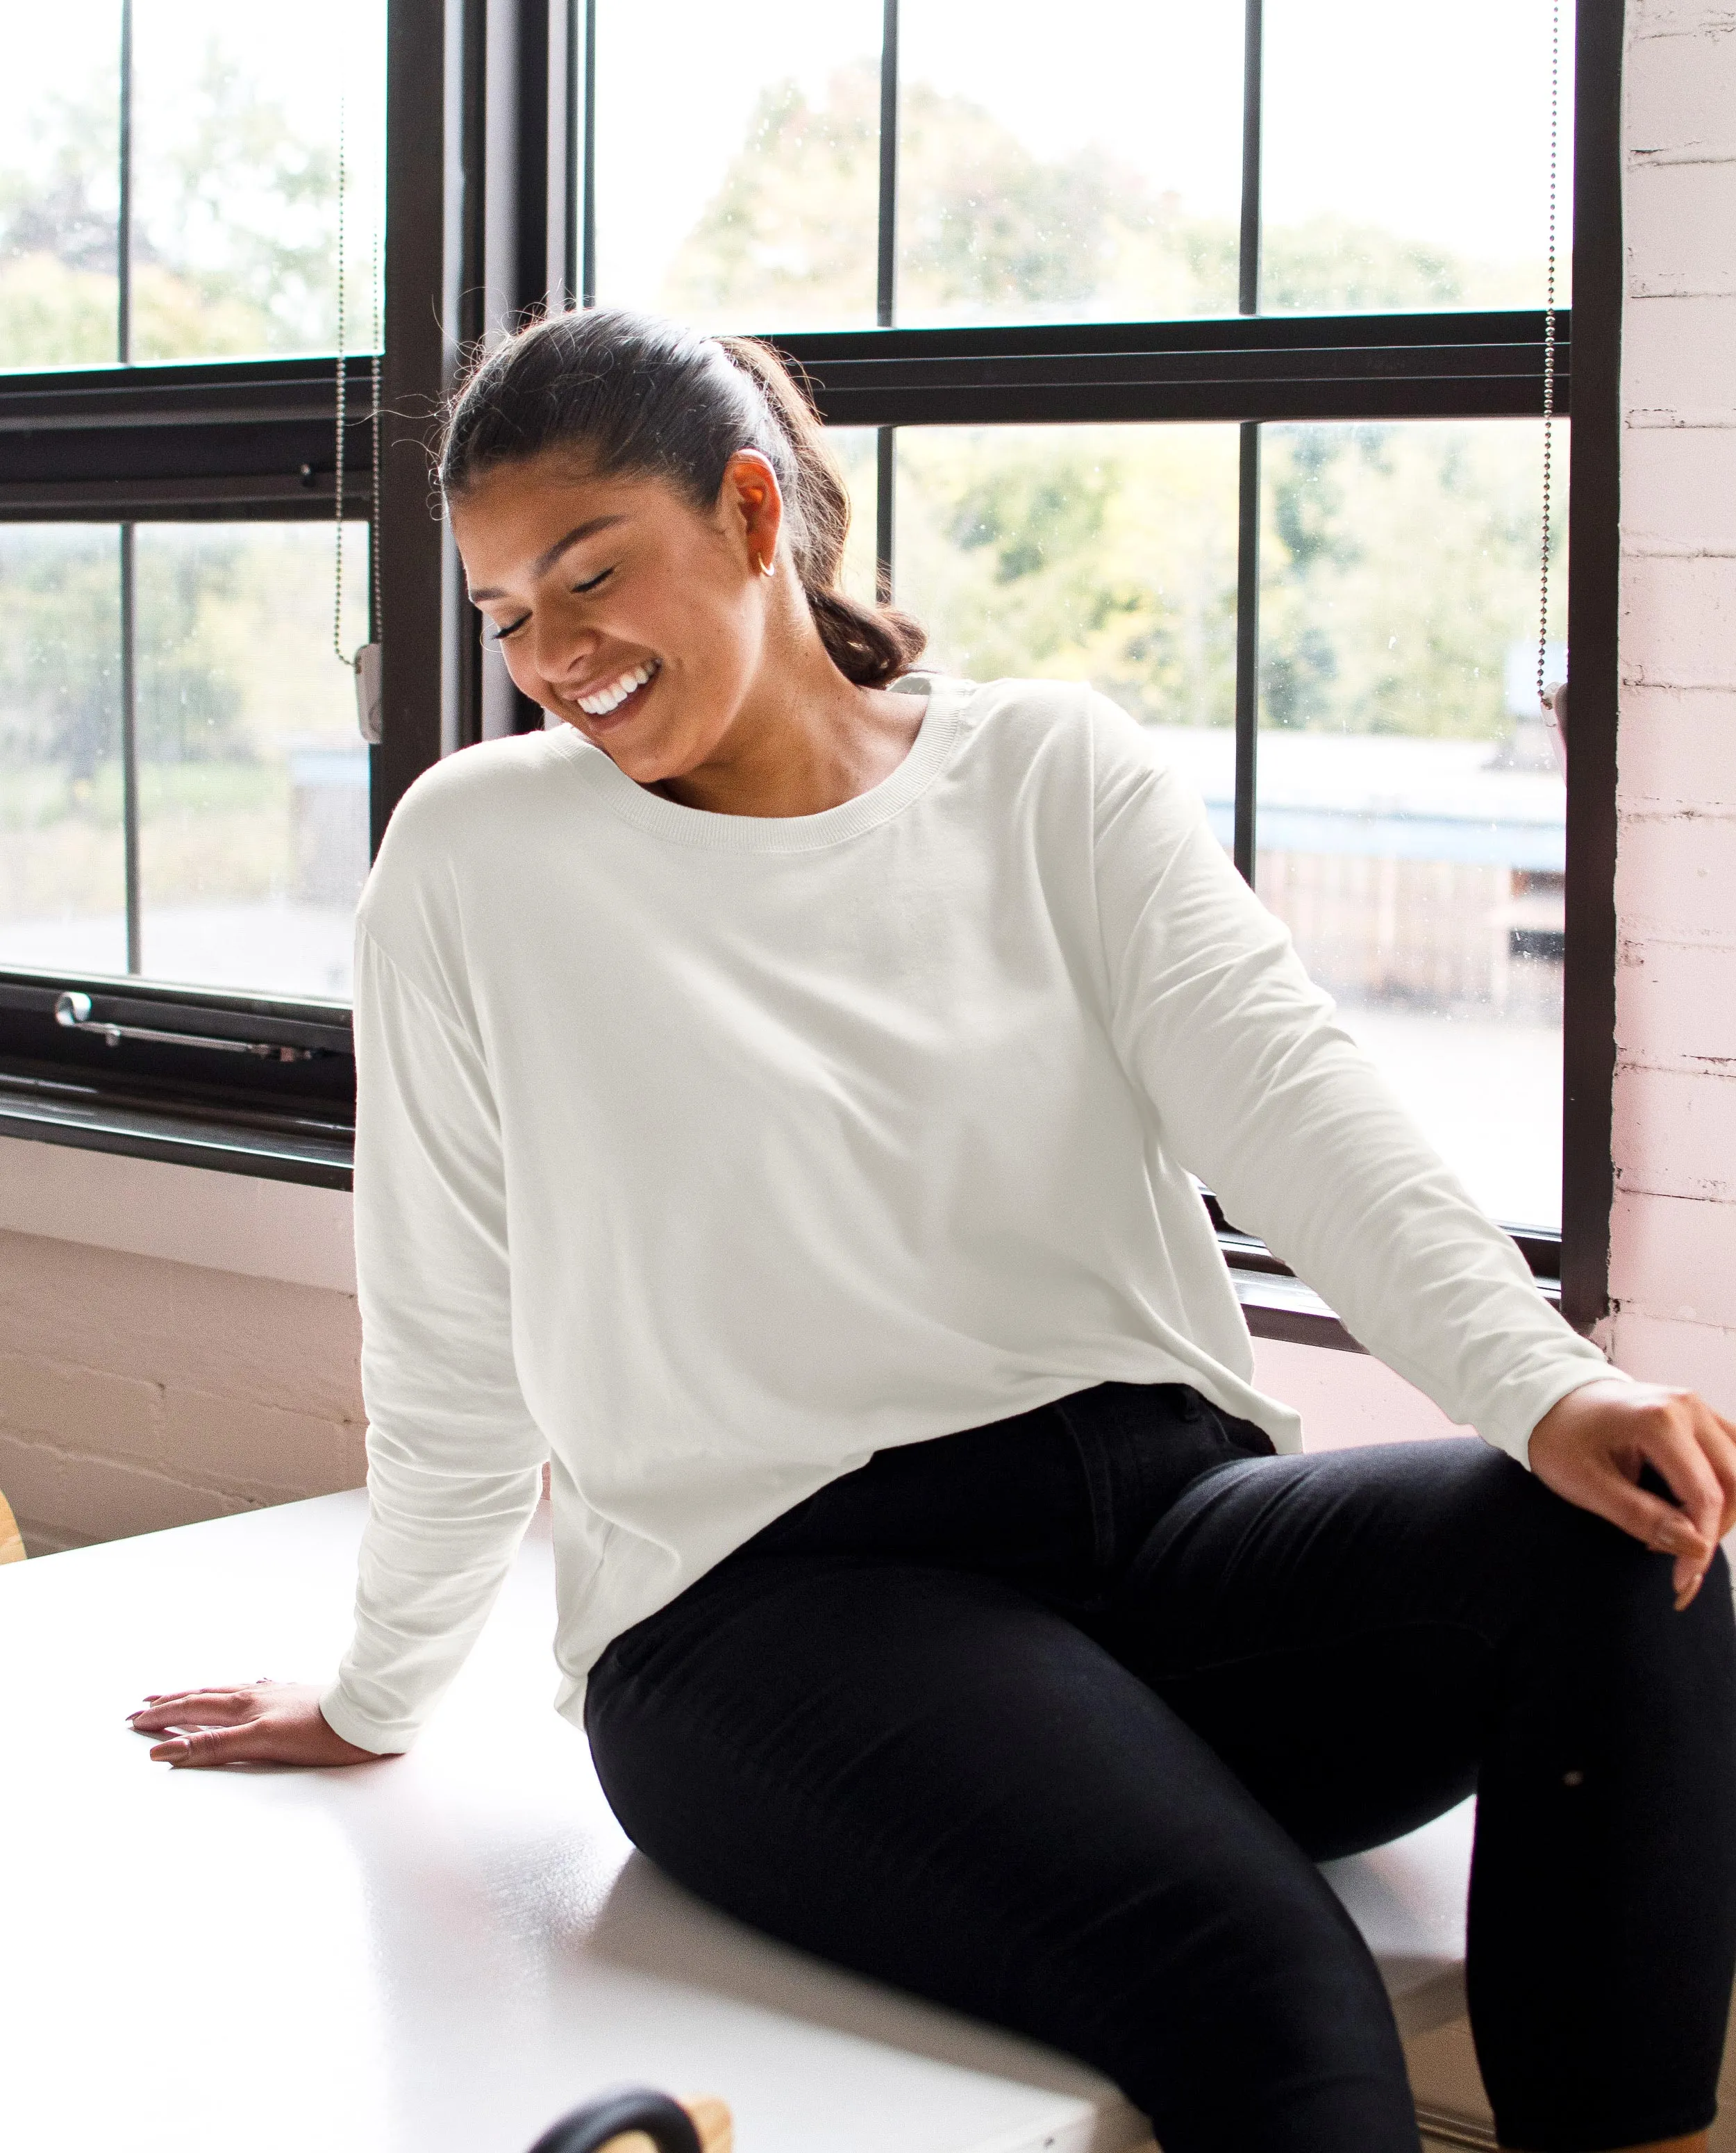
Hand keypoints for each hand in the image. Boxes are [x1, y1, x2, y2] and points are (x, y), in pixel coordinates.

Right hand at [127, 1681, 380, 1768]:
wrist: (367, 1717)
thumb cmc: (320, 1734)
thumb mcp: (260, 1743)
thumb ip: (213, 1746)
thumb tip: (166, 1750)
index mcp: (244, 1707)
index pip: (192, 1710)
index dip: (162, 1719)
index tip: (134, 1723)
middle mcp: (256, 1695)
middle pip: (203, 1697)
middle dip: (169, 1704)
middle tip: (141, 1708)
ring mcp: (275, 1694)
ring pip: (226, 1691)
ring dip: (197, 1694)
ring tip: (179, 1694)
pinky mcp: (294, 1697)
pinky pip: (255, 1689)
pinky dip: (236, 1691)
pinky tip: (246, 1686)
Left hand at [1529, 1378, 1735, 1609]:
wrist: (1549, 1401)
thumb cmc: (1559, 1440)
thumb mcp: (1585, 1484)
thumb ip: (1640, 1516)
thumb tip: (1696, 1547)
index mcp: (1659, 1419)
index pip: (1705, 1495)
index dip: (1700, 1545)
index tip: (1681, 1581)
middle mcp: (1688, 1406)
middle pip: (1734, 1483)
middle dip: (1712, 1530)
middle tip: (1675, 1559)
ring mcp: (1698, 1407)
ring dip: (1722, 1511)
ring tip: (1677, 1532)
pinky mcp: (1700, 1415)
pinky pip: (1731, 1456)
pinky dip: (1722, 1489)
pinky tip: (1690, 1509)